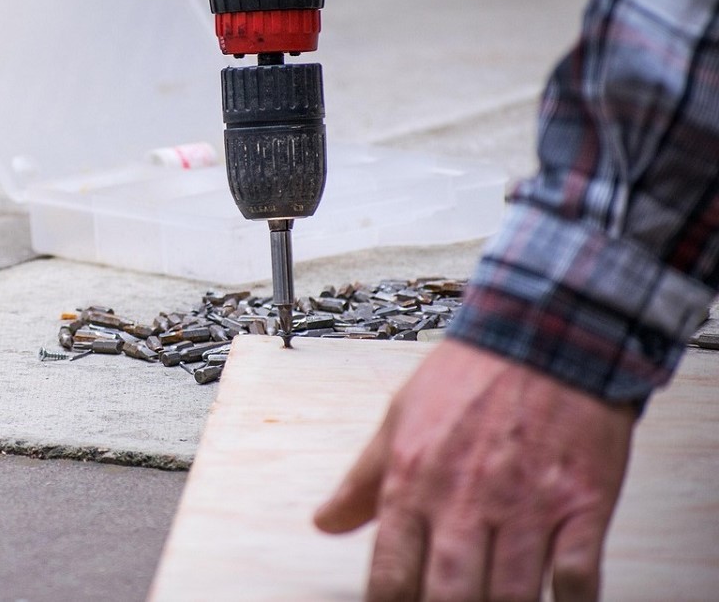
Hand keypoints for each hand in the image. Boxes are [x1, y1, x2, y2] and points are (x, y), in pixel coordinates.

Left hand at [313, 340, 636, 600]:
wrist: (543, 332)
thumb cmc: (470, 375)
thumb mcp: (397, 420)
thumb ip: (361, 481)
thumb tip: (326, 522)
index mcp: (412, 483)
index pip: (390, 576)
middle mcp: (465, 501)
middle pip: (450, 596)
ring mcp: (525, 506)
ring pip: (512, 596)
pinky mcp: (580, 504)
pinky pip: (576, 576)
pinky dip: (569, 600)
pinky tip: (557, 601)